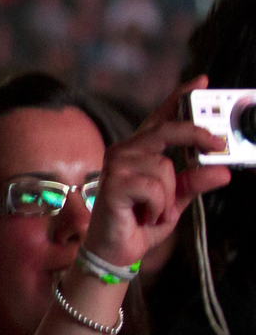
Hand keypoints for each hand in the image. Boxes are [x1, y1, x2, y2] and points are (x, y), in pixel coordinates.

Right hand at [84, 75, 230, 266]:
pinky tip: (143, 215)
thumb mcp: (175, 201)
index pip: (160, 119)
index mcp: (139, 152)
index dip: (179, 98)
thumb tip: (222, 170)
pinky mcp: (113, 182)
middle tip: (220, 146)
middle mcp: (124, 152)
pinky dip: (157, 207)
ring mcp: (116, 165)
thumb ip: (194, 182)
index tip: (200, 82)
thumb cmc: (139, 223)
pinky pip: (154, 187)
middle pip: (166, 130)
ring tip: (154, 211)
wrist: (117, 251)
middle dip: (197, 135)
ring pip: (165, 167)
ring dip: (168, 196)